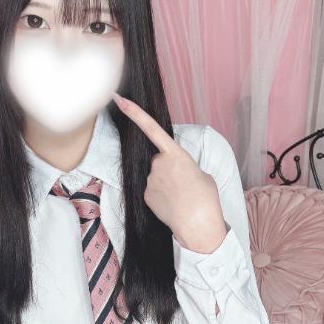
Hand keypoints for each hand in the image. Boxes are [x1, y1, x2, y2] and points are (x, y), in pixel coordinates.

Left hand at [112, 92, 226, 253]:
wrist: (198, 224)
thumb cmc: (205, 198)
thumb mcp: (202, 174)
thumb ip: (185, 166)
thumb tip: (176, 172)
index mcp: (176, 154)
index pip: (151, 128)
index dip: (134, 112)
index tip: (118, 100)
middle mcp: (158, 164)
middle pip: (158, 161)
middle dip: (168, 169)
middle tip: (184, 184)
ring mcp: (149, 180)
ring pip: (155, 177)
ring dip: (165, 184)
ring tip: (181, 197)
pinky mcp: (145, 195)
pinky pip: (152, 191)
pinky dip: (161, 196)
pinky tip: (173, 205)